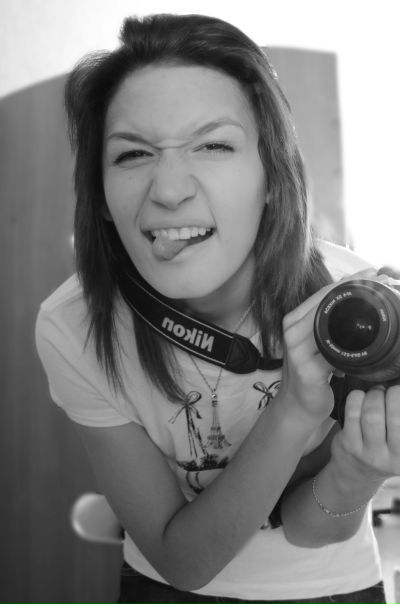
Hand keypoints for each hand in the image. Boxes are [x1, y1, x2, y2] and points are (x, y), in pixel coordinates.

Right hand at [277, 267, 383, 421]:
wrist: (298, 407)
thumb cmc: (312, 374)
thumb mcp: (317, 344)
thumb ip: (329, 324)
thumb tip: (355, 300)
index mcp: (294, 320)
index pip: (323, 293)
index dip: (348, 281)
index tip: (370, 273)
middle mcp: (292, 331)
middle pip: (326, 302)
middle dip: (353, 290)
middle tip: (379, 281)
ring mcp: (297, 350)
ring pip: (330, 323)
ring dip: (357, 313)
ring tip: (378, 305)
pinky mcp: (307, 370)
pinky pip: (334, 354)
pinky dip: (353, 349)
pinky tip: (369, 346)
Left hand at [332, 384, 399, 480]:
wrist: (356, 473)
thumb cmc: (384, 448)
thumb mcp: (398, 442)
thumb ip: (398, 418)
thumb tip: (397, 385)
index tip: (399, 389)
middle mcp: (392, 458)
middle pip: (395, 418)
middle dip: (392, 395)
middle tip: (389, 390)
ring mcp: (369, 453)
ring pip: (372, 415)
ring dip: (374, 396)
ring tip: (375, 392)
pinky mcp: (349, 445)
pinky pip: (352, 414)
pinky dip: (356, 398)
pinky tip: (359, 396)